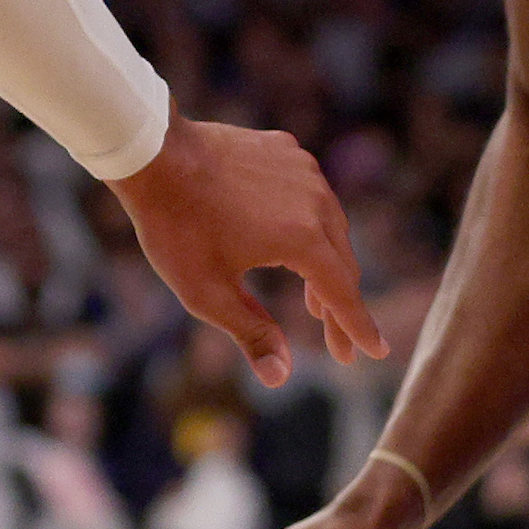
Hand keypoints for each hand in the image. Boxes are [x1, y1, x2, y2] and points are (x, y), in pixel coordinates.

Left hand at [110, 117, 385, 388]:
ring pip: (330, 226)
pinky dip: (310, 224)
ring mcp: (303, 170)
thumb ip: (251, 333)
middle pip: (342, 262)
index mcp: (302, 238)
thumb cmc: (176, 228)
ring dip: (326, 266)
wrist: (153, 154)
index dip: (358, 326)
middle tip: (336, 345)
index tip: (376, 351)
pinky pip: (310, 195)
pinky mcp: (287, 150)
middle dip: (340, 307)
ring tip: (315, 302)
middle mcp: (315, 200)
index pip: (343, 293)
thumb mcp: (207, 293)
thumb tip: (281, 377)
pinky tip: (293, 240)